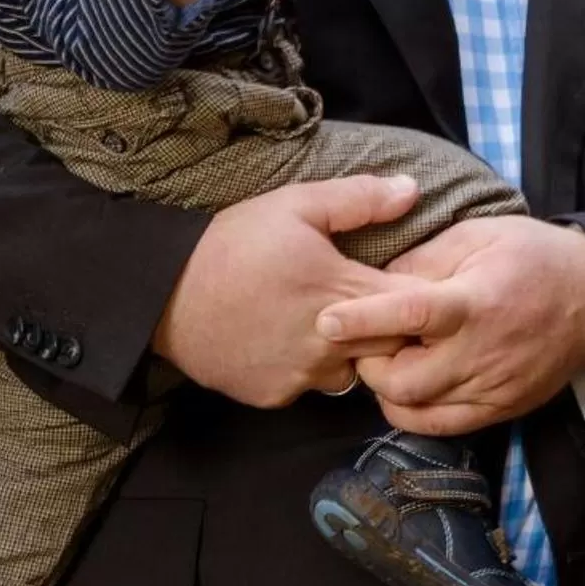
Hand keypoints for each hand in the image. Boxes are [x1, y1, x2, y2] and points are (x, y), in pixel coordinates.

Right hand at [151, 174, 425, 407]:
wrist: (163, 295)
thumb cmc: (233, 243)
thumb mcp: (296, 204)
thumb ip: (359, 199)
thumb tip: (412, 190)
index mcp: (342, 292)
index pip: (414, 306)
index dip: (421, 294)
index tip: (412, 280)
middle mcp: (329, 345)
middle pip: (392, 346)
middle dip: (390, 326)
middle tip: (369, 298)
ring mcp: (302, 376)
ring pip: (353, 371)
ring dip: (351, 351)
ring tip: (329, 319)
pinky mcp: (275, 395)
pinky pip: (311, 386)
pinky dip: (310, 367)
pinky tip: (291, 338)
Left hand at [318, 216, 584, 436]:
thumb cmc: (533, 257)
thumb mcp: (480, 235)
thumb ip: (425, 258)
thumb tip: (375, 280)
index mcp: (476, 301)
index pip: (411, 313)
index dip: (365, 318)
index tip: (326, 318)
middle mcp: (482, 352)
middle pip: (403, 379)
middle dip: (369, 363)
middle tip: (362, 342)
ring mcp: (492, 388)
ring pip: (415, 409)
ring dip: (387, 389)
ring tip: (388, 360)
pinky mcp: (500, 410)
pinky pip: (440, 425)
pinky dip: (412, 410)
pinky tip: (410, 385)